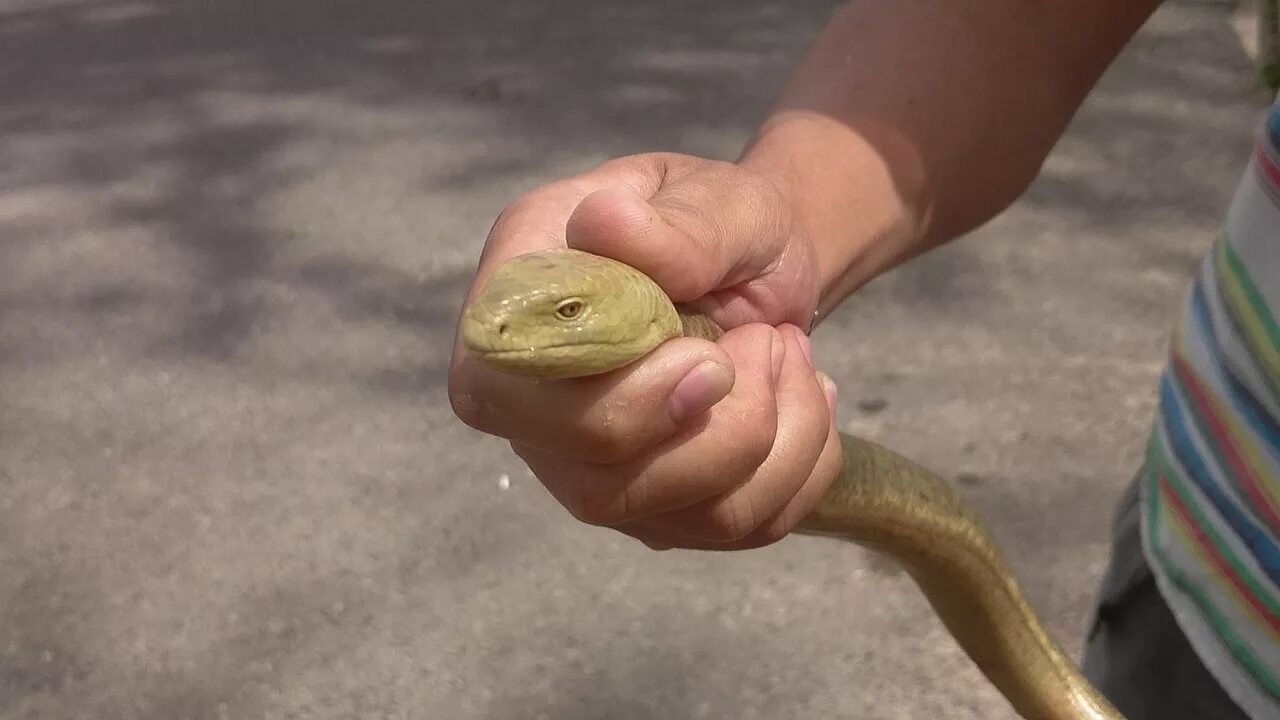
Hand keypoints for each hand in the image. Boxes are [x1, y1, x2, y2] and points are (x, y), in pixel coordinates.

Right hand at [449, 152, 840, 549]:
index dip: (614, 401)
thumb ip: (676, 223)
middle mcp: (537, 409)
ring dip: (779, 439)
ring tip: (791, 352)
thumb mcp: (717, 198)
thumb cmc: (719, 223)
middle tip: (773, 341)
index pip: (500, 397)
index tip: (710, 359)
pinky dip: (805, 465)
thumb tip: (606, 225)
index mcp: (517, 310)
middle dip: (721, 431)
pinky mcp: (663, 512)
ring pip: (684, 519)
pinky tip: (805, 397)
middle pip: (597, 489)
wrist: (762, 266)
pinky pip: (742, 528)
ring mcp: (595, 472)